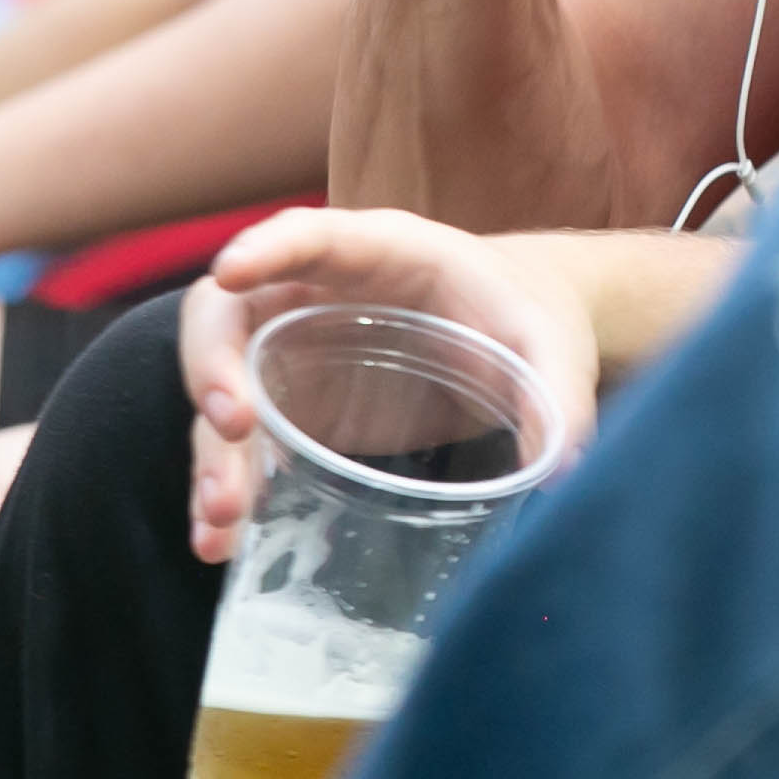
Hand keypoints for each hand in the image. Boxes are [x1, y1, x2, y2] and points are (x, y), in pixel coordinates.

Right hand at [178, 207, 595, 564]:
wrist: (516, 338)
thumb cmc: (524, 317)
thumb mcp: (549, 345)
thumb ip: (558, 394)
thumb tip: (567, 463)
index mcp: (381, 252)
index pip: (311, 233)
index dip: (267, 246)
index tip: (231, 268)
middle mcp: (314, 294)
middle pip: (230, 317)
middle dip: (214, 367)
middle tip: (235, 426)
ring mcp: (291, 352)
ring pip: (222, 394)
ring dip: (211, 455)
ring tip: (222, 523)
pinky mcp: (290, 408)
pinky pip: (238, 447)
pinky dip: (226, 490)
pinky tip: (222, 544)